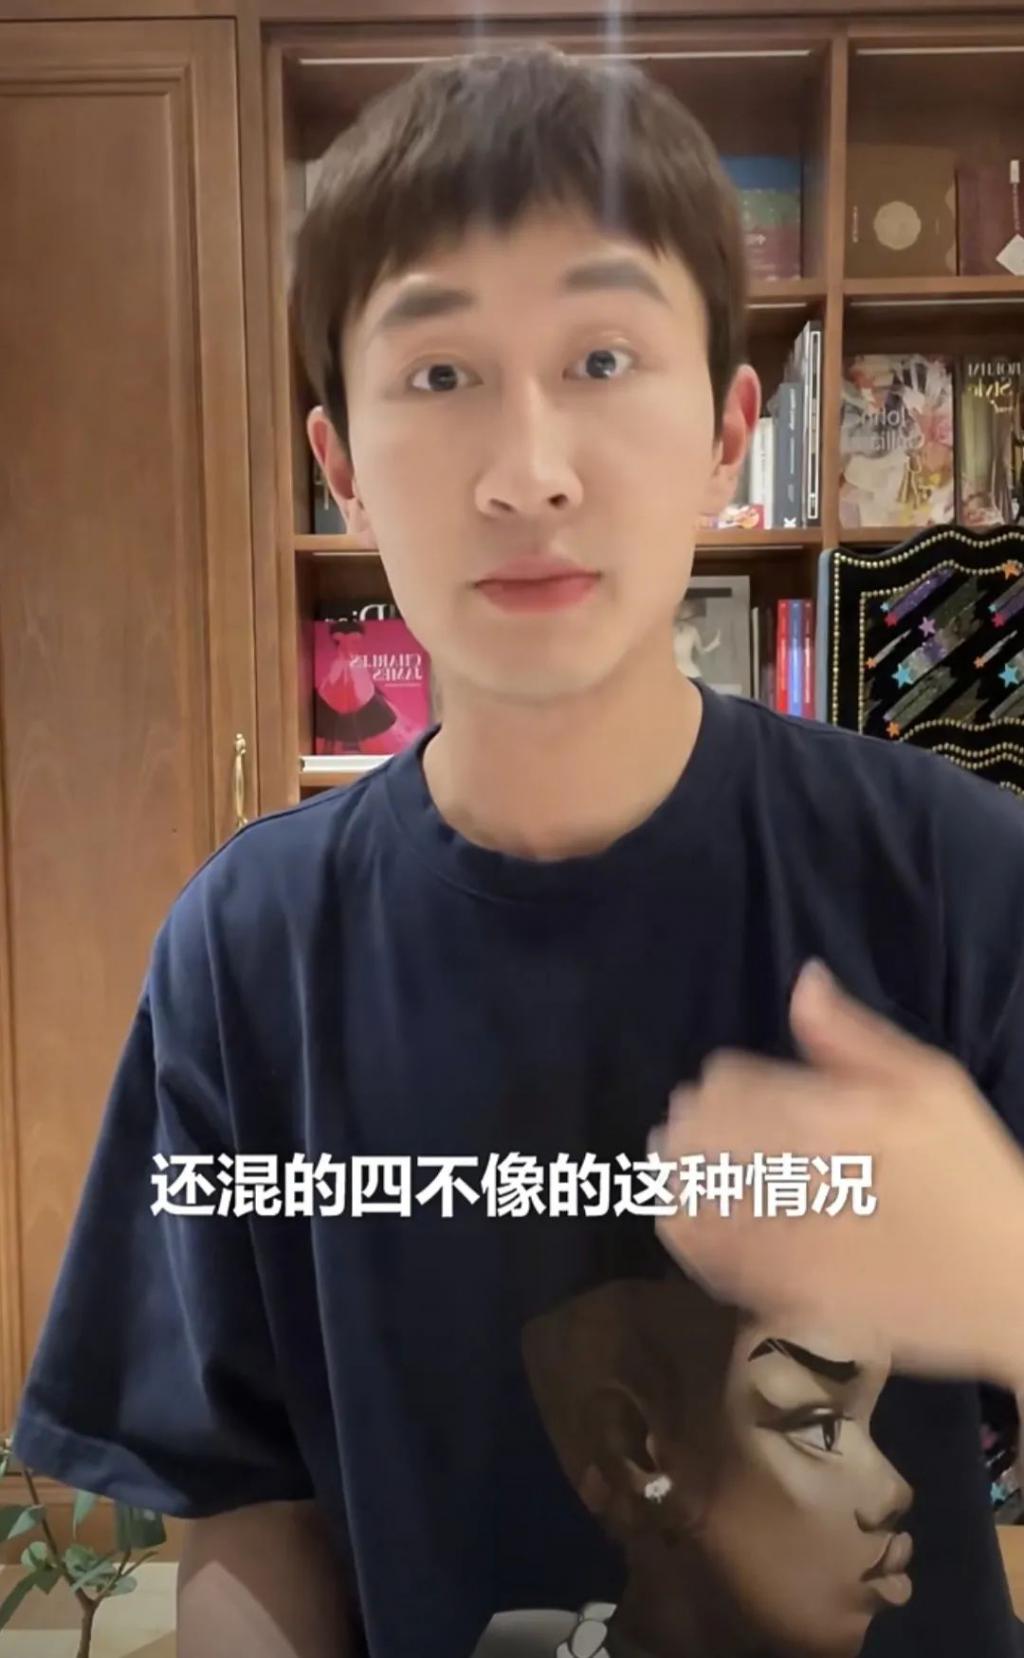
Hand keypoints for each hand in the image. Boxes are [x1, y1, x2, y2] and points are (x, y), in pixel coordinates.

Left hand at [652, 962, 1023, 1385]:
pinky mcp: (793, 1296)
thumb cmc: (973, 1175)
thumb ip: (854, 1035)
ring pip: (698, 1198)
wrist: (1012, 1285)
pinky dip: (689, 1235)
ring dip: (679, 1175)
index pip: (733, 1085)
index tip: (713, 1085)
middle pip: (706, 1137)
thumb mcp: (932, 1083)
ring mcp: (796, 1241)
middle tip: (684, 1122)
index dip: (717, 1083)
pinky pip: (714, 1263)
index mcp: (840, 1115)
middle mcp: (810, 1173)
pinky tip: (682, 1219)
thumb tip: (803, 981)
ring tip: (674, 1164)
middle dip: (691, 1125)